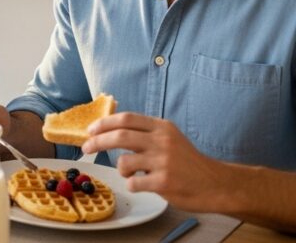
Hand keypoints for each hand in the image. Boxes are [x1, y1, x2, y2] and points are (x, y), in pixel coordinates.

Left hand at [83, 113, 225, 210]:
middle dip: (97, 142)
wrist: (216, 184)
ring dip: (120, 169)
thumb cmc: (188, 162)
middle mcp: (162, 141)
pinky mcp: (164, 182)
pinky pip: (133, 183)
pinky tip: (142, 184)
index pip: (127, 119)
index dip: (104, 123)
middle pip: (120, 136)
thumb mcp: (170, 137)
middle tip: (86, 148)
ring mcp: (164, 162)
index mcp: (162, 128)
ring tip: (130, 172)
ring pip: (123, 162)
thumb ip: (145, 132)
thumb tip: (110, 127)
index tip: (90, 130)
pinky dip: (132, 184)